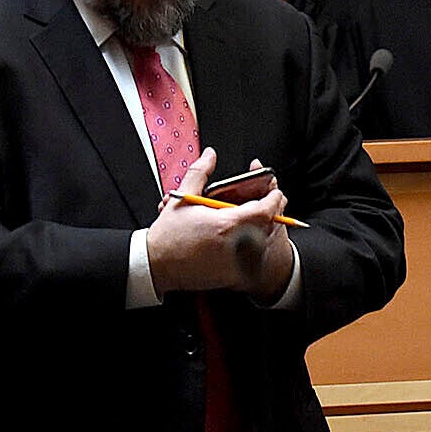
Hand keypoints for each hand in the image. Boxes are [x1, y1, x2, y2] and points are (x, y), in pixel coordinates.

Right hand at [147, 148, 287, 296]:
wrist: (156, 265)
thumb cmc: (168, 235)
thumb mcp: (182, 198)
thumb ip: (200, 173)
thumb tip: (210, 155)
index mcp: (227, 224)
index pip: (266, 209)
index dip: (274, 199)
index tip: (274, 193)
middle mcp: (236, 245)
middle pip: (267, 225)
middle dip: (268, 213)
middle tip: (263, 204)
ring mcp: (236, 262)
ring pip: (261, 243)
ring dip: (260, 231)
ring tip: (247, 223)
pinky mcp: (233, 276)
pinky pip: (251, 260)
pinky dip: (249, 249)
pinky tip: (237, 242)